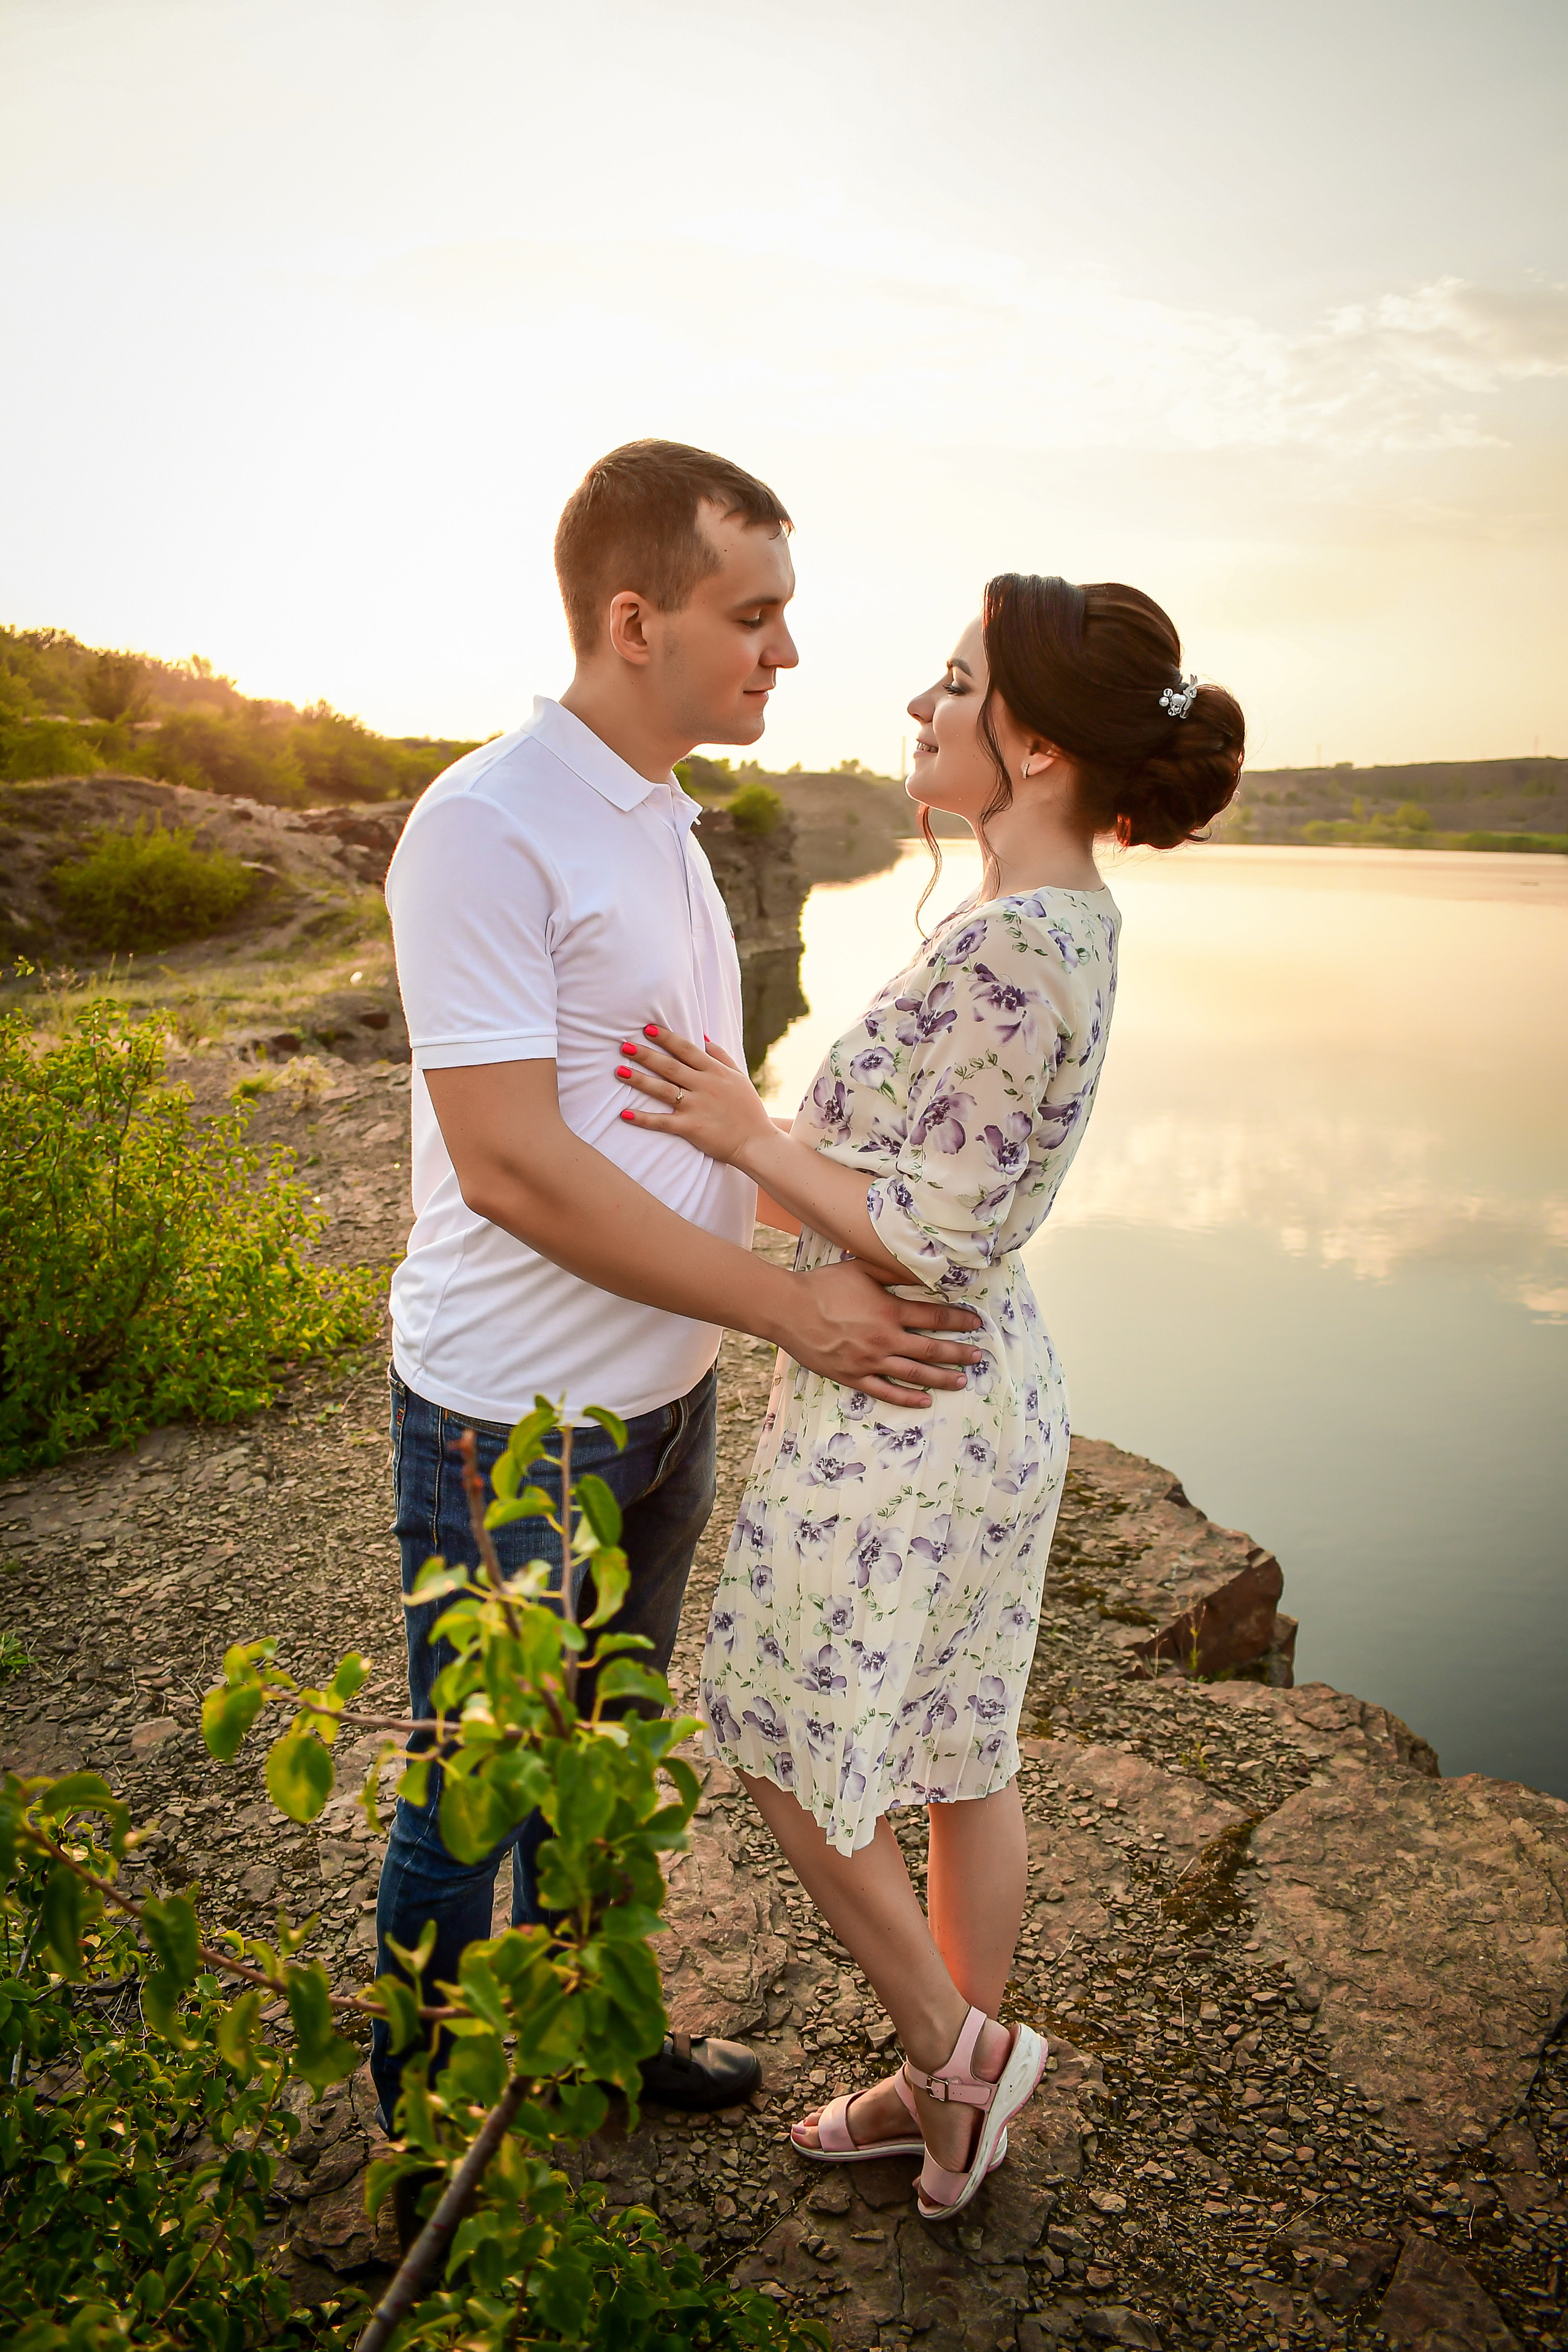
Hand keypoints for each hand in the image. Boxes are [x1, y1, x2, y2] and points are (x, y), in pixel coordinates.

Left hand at [616, 1026, 774, 1165]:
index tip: (648, 1029)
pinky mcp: (691, 1128)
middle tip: (624, 1046)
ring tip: (619, 1071)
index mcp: (715, 1072)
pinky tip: (624, 1113)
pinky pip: (662, 1122)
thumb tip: (703, 1037)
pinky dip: (643, 1118)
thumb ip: (721, 1056)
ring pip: (663, 1090)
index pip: (687, 1050)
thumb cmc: (748, 1109)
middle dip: (646, 1055)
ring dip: (639, 1080)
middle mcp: (705, 1086)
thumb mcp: (739, 1077)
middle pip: (670, 1066)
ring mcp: (697, 1107)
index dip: (667, 1038)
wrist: (757, 1142)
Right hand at [776, 1258, 983, 1409]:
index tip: (976, 1323)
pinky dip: (907, 1398)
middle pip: (932, 1349)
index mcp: (890, 1311)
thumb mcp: (862, 1269)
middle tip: (978, 1357)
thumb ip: (893, 1270)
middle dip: (958, 1353)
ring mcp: (870, 1361)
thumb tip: (922, 1270)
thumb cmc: (824, 1286)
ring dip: (941, 1378)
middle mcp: (885, 1339)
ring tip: (961, 1381)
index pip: (935, 1318)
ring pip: (914, 1374)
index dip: (959, 1320)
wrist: (789, 1309)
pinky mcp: (853, 1376)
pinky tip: (924, 1401)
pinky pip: (885, 1391)